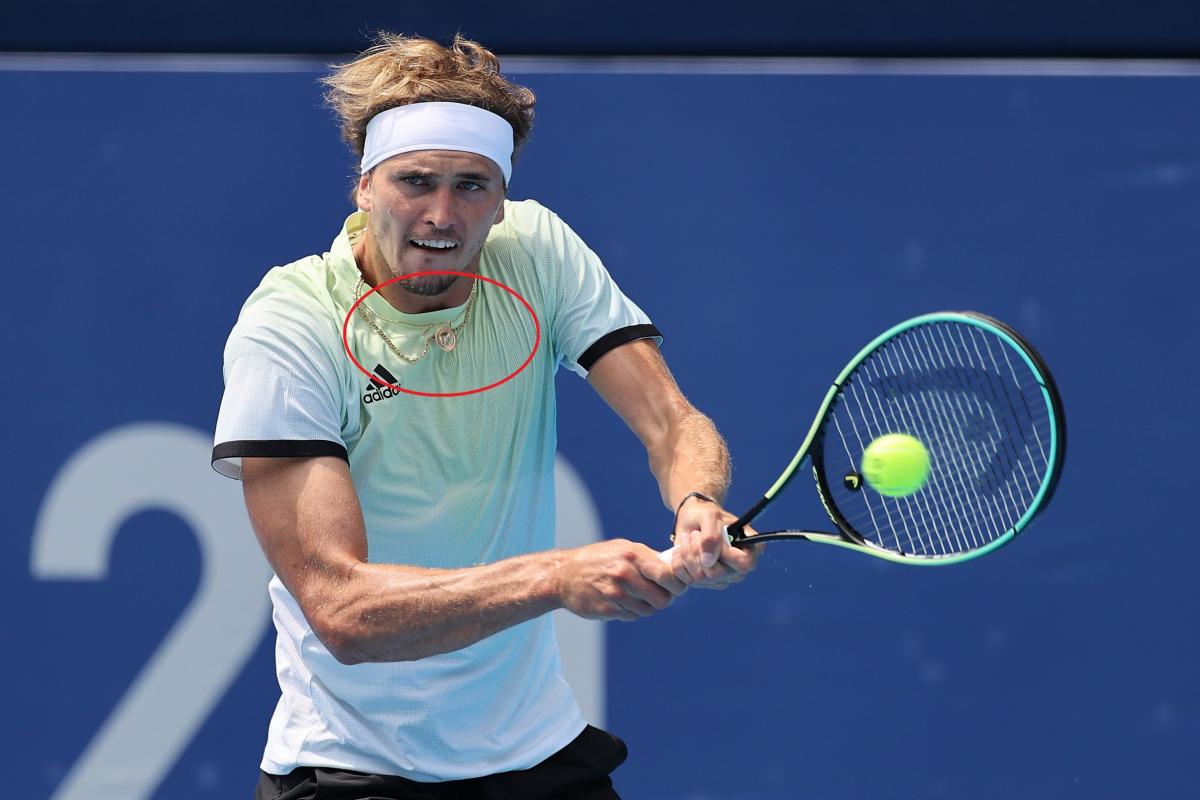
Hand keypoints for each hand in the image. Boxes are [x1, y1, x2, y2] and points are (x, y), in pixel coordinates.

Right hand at [557, 539, 688, 620]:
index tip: (676, 586)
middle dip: (664, 599)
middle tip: (658, 594)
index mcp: (633, 555)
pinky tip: (621, 601)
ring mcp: (615, 593)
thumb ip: (648, 558)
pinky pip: (632, 616)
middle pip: (662, 598)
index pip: (668, 575)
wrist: (564, 575)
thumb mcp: (623, 548)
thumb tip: (675, 566)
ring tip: (635, 596)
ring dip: (646, 606)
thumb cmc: (599, 559)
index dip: (677, 584)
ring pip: (648, 610)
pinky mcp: (607, 610)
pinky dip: (631, 612)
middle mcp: (625, 573)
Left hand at [667, 496, 760, 588]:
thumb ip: (711, 536)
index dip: (724, 555)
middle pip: (716, 575)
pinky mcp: (706, 583)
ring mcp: (723, 578)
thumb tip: (709, 562)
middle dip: (697, 553)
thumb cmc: (706, 514)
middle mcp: (739, 569)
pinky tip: (681, 550)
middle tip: (694, 534)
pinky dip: (678, 563)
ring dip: (686, 555)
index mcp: (751, 549)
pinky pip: (687, 580)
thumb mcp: (709, 516)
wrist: (693, 519)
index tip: (709, 539)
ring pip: (699, 578)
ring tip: (688, 538)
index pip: (743, 564)